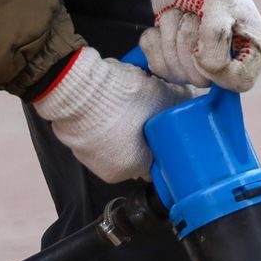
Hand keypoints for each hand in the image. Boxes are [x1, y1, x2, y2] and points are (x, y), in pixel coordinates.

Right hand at [33, 47, 191, 182]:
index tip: (164, 131)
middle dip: (141, 138)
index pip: (156, 163)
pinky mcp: (72, 144)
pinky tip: (105, 107)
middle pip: (134, 155)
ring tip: (123, 108)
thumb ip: (177, 102)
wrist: (77, 89)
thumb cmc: (123, 100)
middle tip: (144, 115)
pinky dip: (100, 126)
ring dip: (120, 132)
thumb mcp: (161, 97)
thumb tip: (189, 98)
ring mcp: (88, 159)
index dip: (162, 146)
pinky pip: (94, 136)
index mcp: (136, 167)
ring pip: (112, 146)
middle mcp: (111, 171)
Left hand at [140, 0, 260, 91]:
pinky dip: (154, 40)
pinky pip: (156, 65)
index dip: (216, 68)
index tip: (203, 44)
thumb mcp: (218, 1)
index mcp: (252, 49)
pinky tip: (163, 25)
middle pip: (202, 80)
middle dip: (187, 43)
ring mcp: (200, 64)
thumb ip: (216, 36)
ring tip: (181, 14)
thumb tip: (204, 67)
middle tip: (192, 15)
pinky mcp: (174, 59)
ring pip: (176, 74)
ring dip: (170, 37)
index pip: (239, 82)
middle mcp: (228, 61)